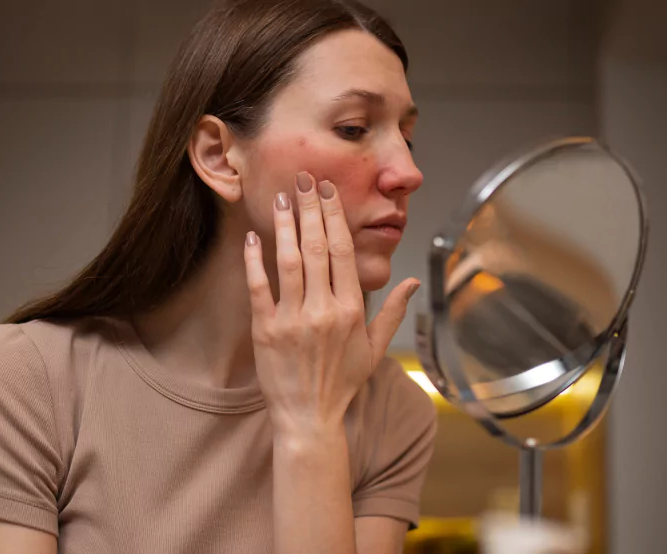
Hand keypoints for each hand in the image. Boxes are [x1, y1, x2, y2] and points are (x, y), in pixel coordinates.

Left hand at [243, 171, 420, 435]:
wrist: (309, 416)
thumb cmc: (342, 382)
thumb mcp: (375, 349)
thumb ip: (392, 312)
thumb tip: (413, 282)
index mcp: (351, 310)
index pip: (344, 251)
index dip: (335, 217)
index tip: (328, 192)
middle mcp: (323, 310)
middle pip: (318, 247)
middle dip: (310, 209)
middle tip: (304, 179)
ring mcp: (293, 319)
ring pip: (289, 261)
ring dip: (285, 226)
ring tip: (281, 199)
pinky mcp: (266, 329)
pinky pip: (259, 287)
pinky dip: (254, 260)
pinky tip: (253, 237)